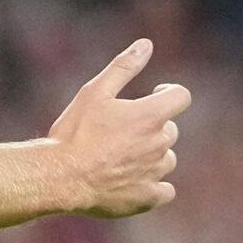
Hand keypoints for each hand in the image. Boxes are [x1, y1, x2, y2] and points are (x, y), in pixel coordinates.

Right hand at [46, 39, 188, 218]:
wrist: (61, 176)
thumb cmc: (75, 132)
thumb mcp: (95, 91)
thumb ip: (123, 67)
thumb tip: (146, 45)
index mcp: (150, 116)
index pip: (181, 97)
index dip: (169, 92)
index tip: (154, 94)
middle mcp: (159, 144)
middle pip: (170, 130)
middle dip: (153, 126)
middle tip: (121, 129)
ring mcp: (155, 173)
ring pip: (166, 159)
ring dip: (152, 155)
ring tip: (121, 156)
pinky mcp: (147, 197)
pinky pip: (165, 190)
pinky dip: (154, 184)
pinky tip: (133, 180)